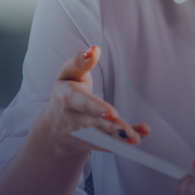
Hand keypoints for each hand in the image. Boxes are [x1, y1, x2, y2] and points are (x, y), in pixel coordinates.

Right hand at [30, 46, 149, 157]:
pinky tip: (140, 137)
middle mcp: (75, 119)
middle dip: (111, 127)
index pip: (82, 103)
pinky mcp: (95, 143)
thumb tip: (94, 49)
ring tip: (135, 137)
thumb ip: (81, 62)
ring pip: (103, 137)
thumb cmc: (66, 92)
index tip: (112, 113)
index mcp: (67, 98)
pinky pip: (111, 144)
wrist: (54, 127)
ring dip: (120, 138)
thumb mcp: (68, 74)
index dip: (97, 108)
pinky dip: (126, 142)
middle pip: (95, 124)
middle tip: (126, 130)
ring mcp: (85, 135)